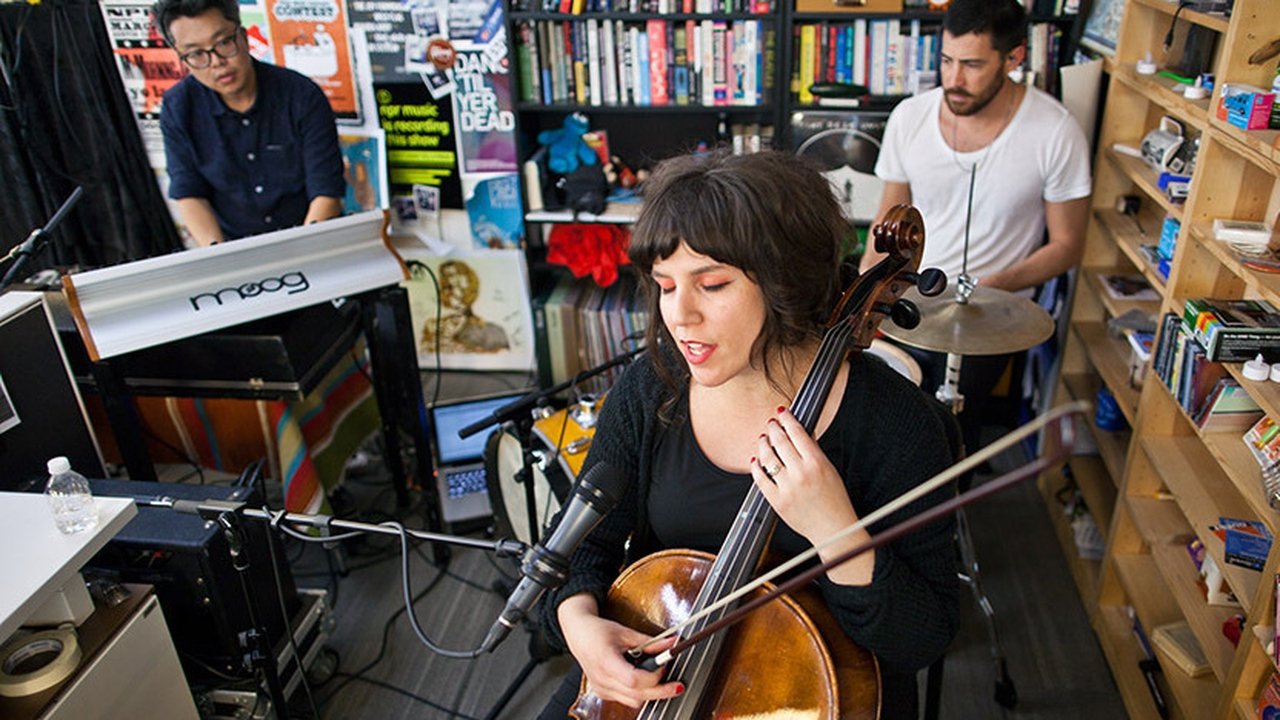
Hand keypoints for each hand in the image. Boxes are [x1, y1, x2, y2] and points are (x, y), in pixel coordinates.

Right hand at [558, 595, 682, 706]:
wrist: (578, 635)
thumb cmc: (597, 631)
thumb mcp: (625, 632)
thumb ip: (650, 642)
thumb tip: (672, 643)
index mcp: (605, 660)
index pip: (633, 679)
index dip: (653, 676)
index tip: (664, 666)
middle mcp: (602, 679)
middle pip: (637, 695)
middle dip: (661, 691)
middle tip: (677, 685)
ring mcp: (601, 688)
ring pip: (633, 701)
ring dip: (649, 692)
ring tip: (657, 678)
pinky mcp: (602, 693)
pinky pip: (626, 699)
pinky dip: (637, 692)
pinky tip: (641, 680)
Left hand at [752, 409, 856, 545]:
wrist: (834, 529)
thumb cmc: (835, 501)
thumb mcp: (830, 470)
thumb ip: (814, 452)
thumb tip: (801, 433)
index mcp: (817, 463)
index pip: (797, 432)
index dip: (787, 419)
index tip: (783, 412)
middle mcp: (801, 473)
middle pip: (780, 441)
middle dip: (773, 428)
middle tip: (771, 423)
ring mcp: (787, 487)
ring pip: (767, 457)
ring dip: (763, 444)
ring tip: (763, 439)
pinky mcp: (777, 500)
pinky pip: (760, 479)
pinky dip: (756, 467)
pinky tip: (755, 461)